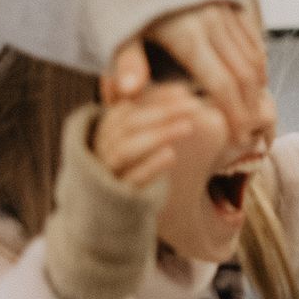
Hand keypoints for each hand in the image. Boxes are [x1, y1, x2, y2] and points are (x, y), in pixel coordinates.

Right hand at [88, 87, 207, 193]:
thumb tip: (182, 90)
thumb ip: (152, 112)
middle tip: (194, 105)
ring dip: (160, 134)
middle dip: (164, 111)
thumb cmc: (133, 163)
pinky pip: (131, 178)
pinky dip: (151, 165)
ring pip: (128, 148)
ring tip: (188, 127)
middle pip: (131, 123)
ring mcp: (107, 169)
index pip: (131, 104)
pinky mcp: (116, 194)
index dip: (158, 96)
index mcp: (107, 125)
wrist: (110, 208)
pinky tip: (172, 155)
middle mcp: (103, 145)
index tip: (184, 91)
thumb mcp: (139, 134)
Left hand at [107, 0, 274, 157]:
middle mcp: (212, 21)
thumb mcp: (116, 30)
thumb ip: (127, 62)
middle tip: (250, 134)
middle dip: (249, 107)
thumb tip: (128, 93)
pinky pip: (251, 35)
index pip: (221, 83)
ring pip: (252, 55)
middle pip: (243, 73)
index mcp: (187, 35)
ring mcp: (223, 9)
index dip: (234, 114)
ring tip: (254, 113)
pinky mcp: (228, 0)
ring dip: (257, 87)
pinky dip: (257, 61)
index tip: (238, 138)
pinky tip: (255, 80)